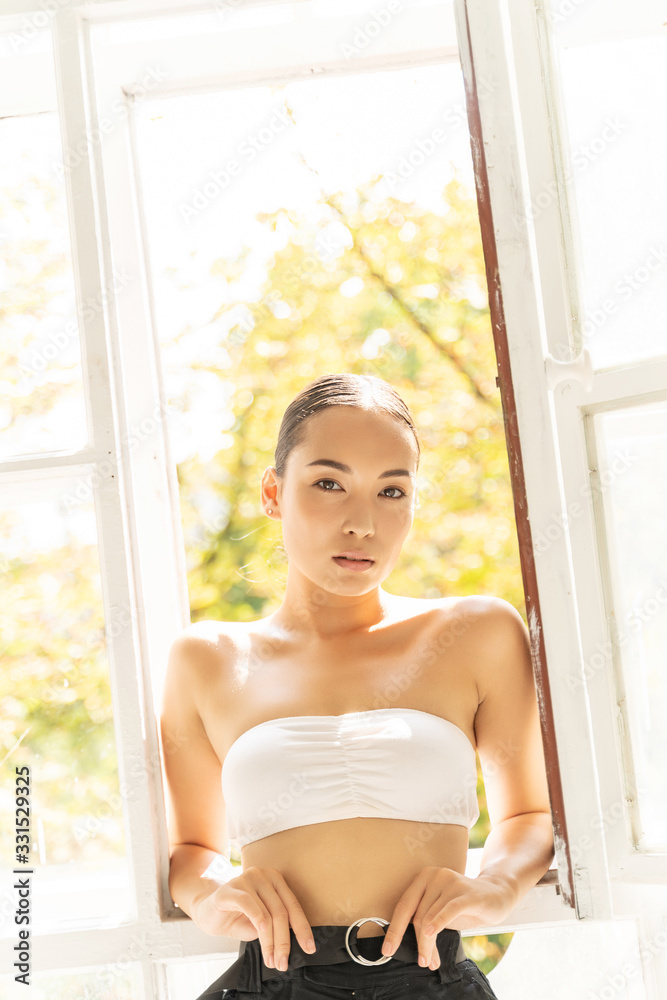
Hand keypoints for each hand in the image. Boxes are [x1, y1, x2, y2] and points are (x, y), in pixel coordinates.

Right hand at [193, 865, 316, 970]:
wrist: (208, 912)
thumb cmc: (237, 917)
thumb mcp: (261, 923)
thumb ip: (276, 926)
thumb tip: (294, 943)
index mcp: (275, 880)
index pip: (293, 906)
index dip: (302, 928)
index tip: (309, 948)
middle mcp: (263, 875)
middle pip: (281, 911)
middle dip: (284, 941)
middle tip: (284, 962)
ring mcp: (246, 879)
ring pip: (266, 912)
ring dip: (270, 940)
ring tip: (271, 959)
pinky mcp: (229, 888)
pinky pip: (247, 902)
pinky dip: (257, 917)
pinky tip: (261, 932)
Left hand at [380, 867, 516, 968]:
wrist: (496, 894)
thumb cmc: (464, 905)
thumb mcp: (440, 910)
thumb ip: (424, 918)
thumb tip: (405, 944)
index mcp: (424, 878)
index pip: (404, 906)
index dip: (394, 929)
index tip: (387, 950)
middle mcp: (435, 876)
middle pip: (417, 915)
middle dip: (417, 943)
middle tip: (421, 962)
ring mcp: (451, 882)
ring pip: (430, 918)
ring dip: (429, 944)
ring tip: (431, 960)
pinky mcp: (466, 893)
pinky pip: (448, 910)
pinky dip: (437, 924)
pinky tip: (431, 936)